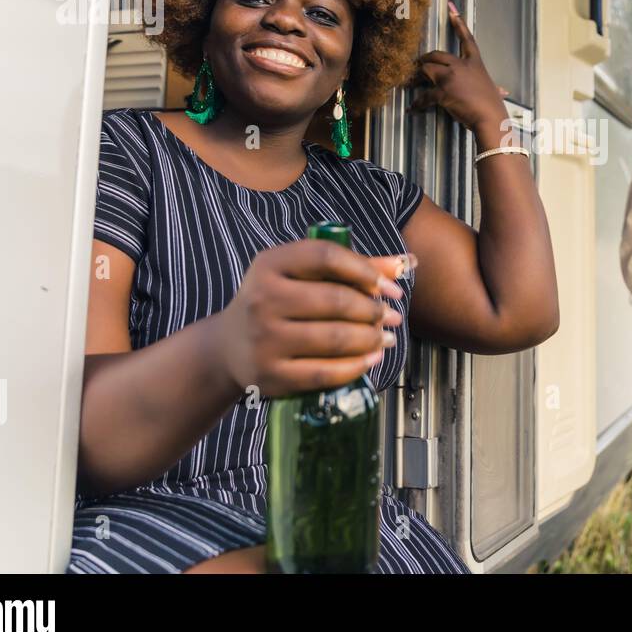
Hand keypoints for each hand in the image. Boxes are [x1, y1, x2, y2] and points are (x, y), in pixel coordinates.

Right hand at [219, 239, 411, 396]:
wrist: (228, 348)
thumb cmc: (276, 303)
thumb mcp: (302, 275)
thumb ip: (351, 266)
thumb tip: (404, 264)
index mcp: (269, 264)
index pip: (326, 256)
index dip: (366, 270)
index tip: (389, 287)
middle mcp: (262, 299)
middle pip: (336, 300)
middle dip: (373, 309)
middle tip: (391, 316)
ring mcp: (264, 339)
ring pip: (335, 338)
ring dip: (370, 338)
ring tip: (385, 337)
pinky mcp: (271, 375)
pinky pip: (325, 372)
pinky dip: (356, 366)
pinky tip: (371, 359)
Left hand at [408, 1, 509, 133]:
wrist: (489, 117)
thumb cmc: (493, 106)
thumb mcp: (495, 91)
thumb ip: (495, 88)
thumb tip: (503, 92)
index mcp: (474, 63)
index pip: (466, 39)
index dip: (458, 23)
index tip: (451, 9)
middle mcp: (460, 66)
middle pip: (437, 55)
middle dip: (426, 58)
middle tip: (419, 63)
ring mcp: (450, 77)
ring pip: (426, 70)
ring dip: (418, 77)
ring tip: (412, 83)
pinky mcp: (442, 91)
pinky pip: (424, 96)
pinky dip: (418, 103)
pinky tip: (413, 108)